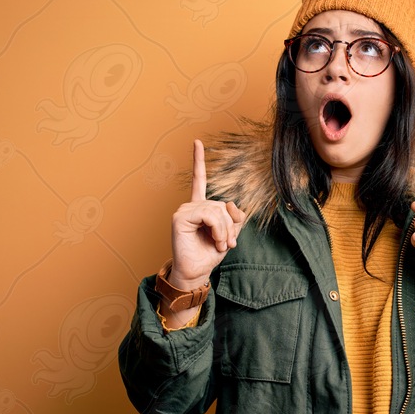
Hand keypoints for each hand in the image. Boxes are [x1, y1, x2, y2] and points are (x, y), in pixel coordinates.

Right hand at [168, 139, 246, 290]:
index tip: (196, 142)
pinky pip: (207, 214)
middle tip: (228, 243)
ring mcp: (184, 210)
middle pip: (221, 204)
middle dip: (230, 225)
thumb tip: (231, 204)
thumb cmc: (209, 253)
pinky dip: (217, 228)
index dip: (198, 161)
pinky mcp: (180, 218)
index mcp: (200, 206)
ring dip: (224, 230)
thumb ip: (234, 217)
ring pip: (217, 210)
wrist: (196, 271)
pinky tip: (214, 239)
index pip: (199, 179)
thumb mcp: (229, 233)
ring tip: (220, 244)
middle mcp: (191, 205)